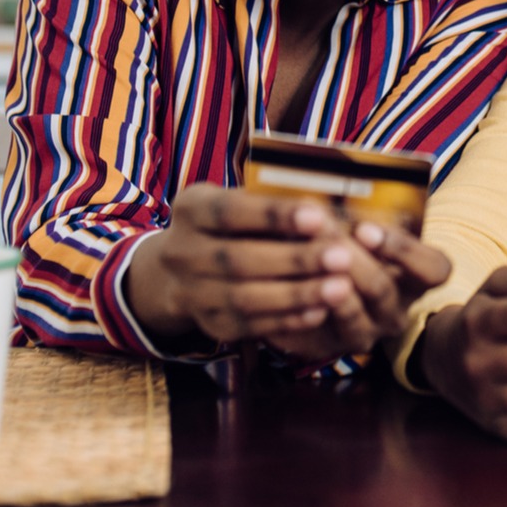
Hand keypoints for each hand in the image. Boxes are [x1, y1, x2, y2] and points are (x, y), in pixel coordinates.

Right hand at [122, 184, 449, 363]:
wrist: (162, 274)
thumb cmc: (221, 223)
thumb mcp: (233, 195)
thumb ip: (274, 192)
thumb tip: (342, 180)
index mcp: (194, 204)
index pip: (235, 208)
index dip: (278, 215)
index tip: (320, 214)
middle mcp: (183, 247)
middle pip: (242, 259)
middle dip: (296, 259)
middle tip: (344, 256)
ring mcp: (191, 291)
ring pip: (246, 298)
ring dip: (297, 295)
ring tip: (341, 287)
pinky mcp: (207, 324)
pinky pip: (248, 326)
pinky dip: (286, 320)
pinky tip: (322, 314)